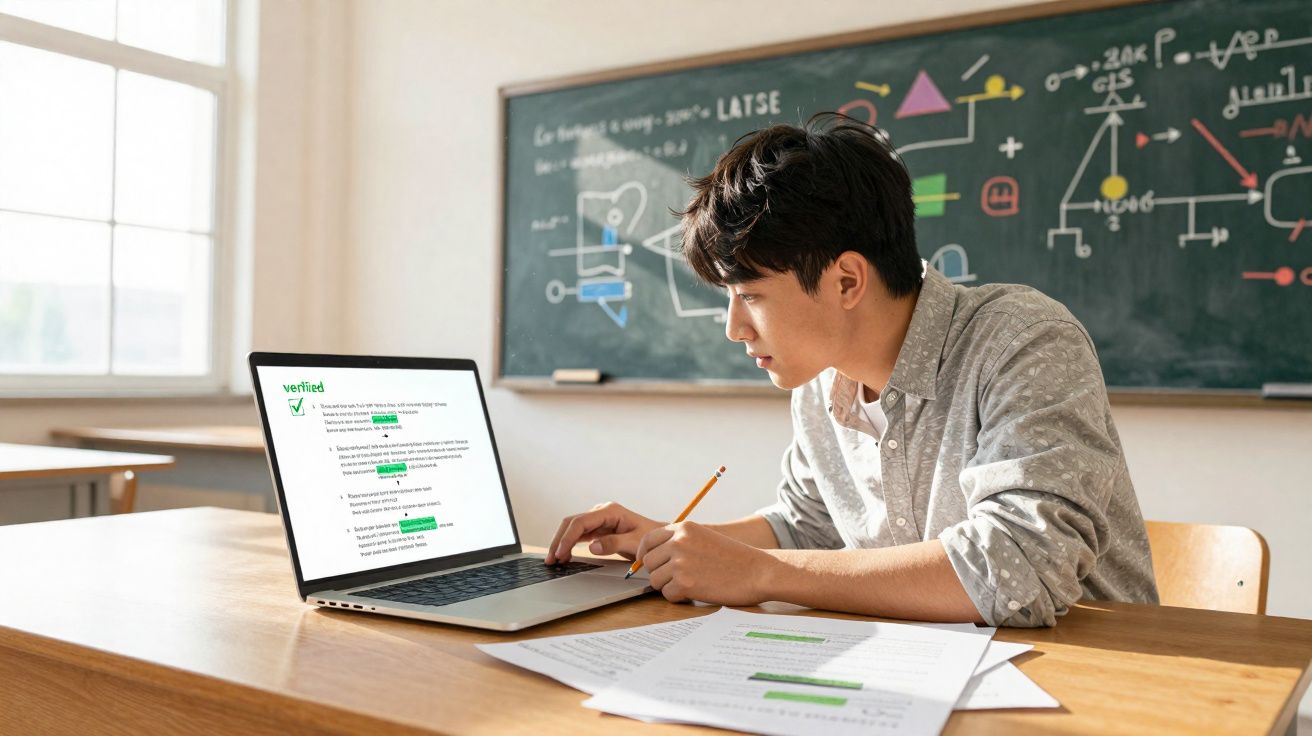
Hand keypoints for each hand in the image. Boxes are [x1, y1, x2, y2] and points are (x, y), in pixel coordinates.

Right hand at [545, 502, 661, 563]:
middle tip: (551, 559)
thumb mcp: (635, 542)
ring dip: (561, 542)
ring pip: (572, 528)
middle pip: (571, 523)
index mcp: (610, 511)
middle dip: (559, 540)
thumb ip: (614, 543)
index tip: (560, 553)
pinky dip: (569, 544)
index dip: (568, 538)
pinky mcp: (598, 527)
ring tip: (554, 560)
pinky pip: (578, 534)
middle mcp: (601, 511)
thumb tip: (592, 546)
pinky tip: (564, 556)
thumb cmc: (650, 538)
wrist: (660, 537)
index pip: (581, 522)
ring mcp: (598, 519)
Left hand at [636, 521, 775, 605]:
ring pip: (656, 580)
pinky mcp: (685, 584)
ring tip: (691, 584)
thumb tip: (649, 557)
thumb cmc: (734, 558)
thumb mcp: (705, 537)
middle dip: (659, 572)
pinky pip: (667, 595)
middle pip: (649, 562)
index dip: (645, 554)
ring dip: (669, 586)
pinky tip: (696, 592)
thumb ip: (679, 542)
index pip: (648, 540)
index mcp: (684, 528)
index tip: (648, 563)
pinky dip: (679, 597)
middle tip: (678, 578)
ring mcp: (680, 563)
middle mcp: (679, 542)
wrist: (758, 571)